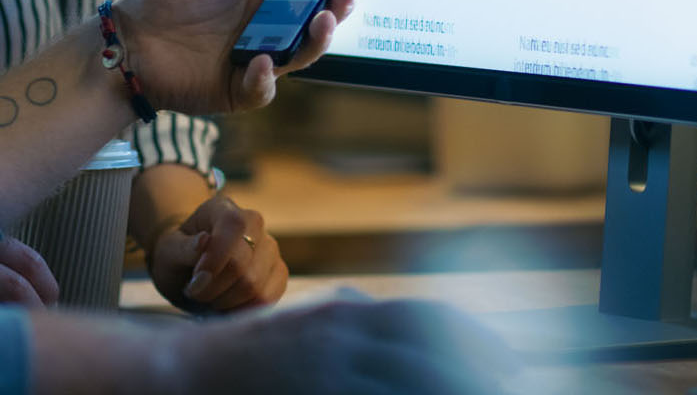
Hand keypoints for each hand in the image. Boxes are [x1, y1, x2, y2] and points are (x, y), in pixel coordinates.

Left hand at [113, 0, 353, 116]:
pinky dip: (265, 77)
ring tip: (320, 21)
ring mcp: (258, 56)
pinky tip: (260, 61)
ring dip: (318, 39)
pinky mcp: (239, 88)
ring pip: (303, 53)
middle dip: (339, 5)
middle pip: (319, 16)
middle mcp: (269, 22)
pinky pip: (263, 88)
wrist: (126, 40)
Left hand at [149, 194, 284, 312]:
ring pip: (255, 285)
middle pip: (243, 263)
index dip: (217, 257)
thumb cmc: (178, 256)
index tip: (195, 281)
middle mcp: (253, 223)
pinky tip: (227, 305)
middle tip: (195, 292)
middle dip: (214, 287)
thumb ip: (183, 248)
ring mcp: (270, 247)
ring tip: (210, 296)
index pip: (233, 225)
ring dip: (226, 301)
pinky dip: (242, 309)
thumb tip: (204, 241)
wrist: (191, 267)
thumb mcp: (168, 250)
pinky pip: (267, 299)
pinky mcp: (278, 272)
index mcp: (222, 209)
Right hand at [177, 297, 517, 393]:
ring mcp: (329, 367)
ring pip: (412, 378)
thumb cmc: (250, 352)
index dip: (476, 338)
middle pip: (431, 349)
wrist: (187, 371)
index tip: (507, 360)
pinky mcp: (317, 393)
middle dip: (477, 367)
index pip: (429, 318)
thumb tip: (380, 309)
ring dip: (451, 386)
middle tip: (509, 382)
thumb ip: (347, 318)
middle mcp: (344, 332)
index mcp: (347, 312)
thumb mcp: (307, 323)